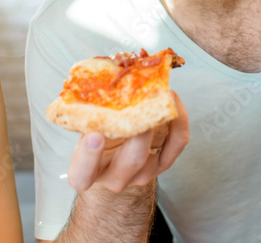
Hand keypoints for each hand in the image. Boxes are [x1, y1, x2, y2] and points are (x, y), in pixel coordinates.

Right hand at [67, 91, 188, 192]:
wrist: (115, 151)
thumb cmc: (97, 134)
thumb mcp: (86, 126)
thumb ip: (89, 113)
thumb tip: (98, 82)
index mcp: (86, 171)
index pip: (82, 175)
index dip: (88, 157)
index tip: (95, 135)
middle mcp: (115, 178)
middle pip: (131, 161)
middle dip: (139, 135)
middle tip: (139, 108)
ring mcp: (142, 174)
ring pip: (155, 154)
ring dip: (158, 122)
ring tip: (158, 94)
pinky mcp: (163, 163)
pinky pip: (177, 143)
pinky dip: (178, 121)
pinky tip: (171, 100)